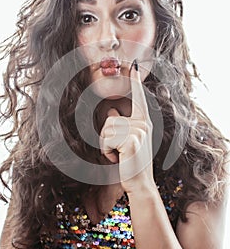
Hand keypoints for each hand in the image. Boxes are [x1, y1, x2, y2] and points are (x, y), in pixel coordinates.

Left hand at [99, 60, 153, 193]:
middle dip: (106, 138)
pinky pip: (106, 141)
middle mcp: (142, 124)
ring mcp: (138, 132)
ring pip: (106, 130)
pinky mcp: (131, 141)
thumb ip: (121, 123)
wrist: (140, 183)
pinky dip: (107, 152)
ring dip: (106, 146)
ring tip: (119, 156)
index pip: (138, 99)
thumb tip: (111, 108)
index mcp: (143, 122)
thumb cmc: (132, 162)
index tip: (133, 66)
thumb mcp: (127, 141)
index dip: (135, 82)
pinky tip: (118, 159)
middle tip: (118, 152)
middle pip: (109, 120)